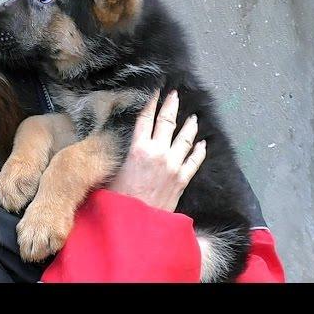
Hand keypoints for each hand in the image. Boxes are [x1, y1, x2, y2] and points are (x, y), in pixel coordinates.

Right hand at [107, 89, 206, 211]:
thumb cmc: (117, 199)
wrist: (134, 223)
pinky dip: (199, 150)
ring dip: (190, 125)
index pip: (145, 118)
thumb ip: (116, 154)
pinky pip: (195, 160)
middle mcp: (158, 152)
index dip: (151, 101)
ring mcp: (173, 165)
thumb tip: (111, 141)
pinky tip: (203, 143)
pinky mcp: (182, 179)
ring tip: (193, 116)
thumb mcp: (111, 171)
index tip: (155, 90)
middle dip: (171, 105)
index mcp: (138, 148)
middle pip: (167, 122)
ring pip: (185, 138)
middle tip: (175, 93)